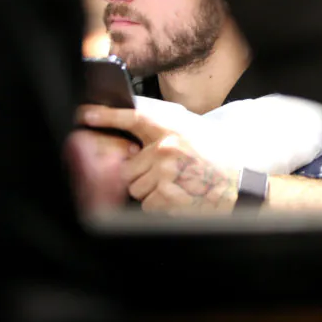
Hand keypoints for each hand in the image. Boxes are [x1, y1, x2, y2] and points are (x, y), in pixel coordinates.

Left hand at [77, 105, 239, 213]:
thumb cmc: (217, 161)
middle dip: (140, 176)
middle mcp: (166, 148)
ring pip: (134, 188)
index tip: (84, 115)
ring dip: (149, 192)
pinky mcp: (166, 196)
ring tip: (174, 187)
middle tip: (165, 176)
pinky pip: (146, 204)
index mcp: (173, 129)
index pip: (134, 118)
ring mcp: (165, 173)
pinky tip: (177, 199)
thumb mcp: (194, 134)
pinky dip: (159, 206)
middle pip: (128, 167)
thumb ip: (164, 136)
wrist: (237, 187)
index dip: (106, 116)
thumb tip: (133, 145)